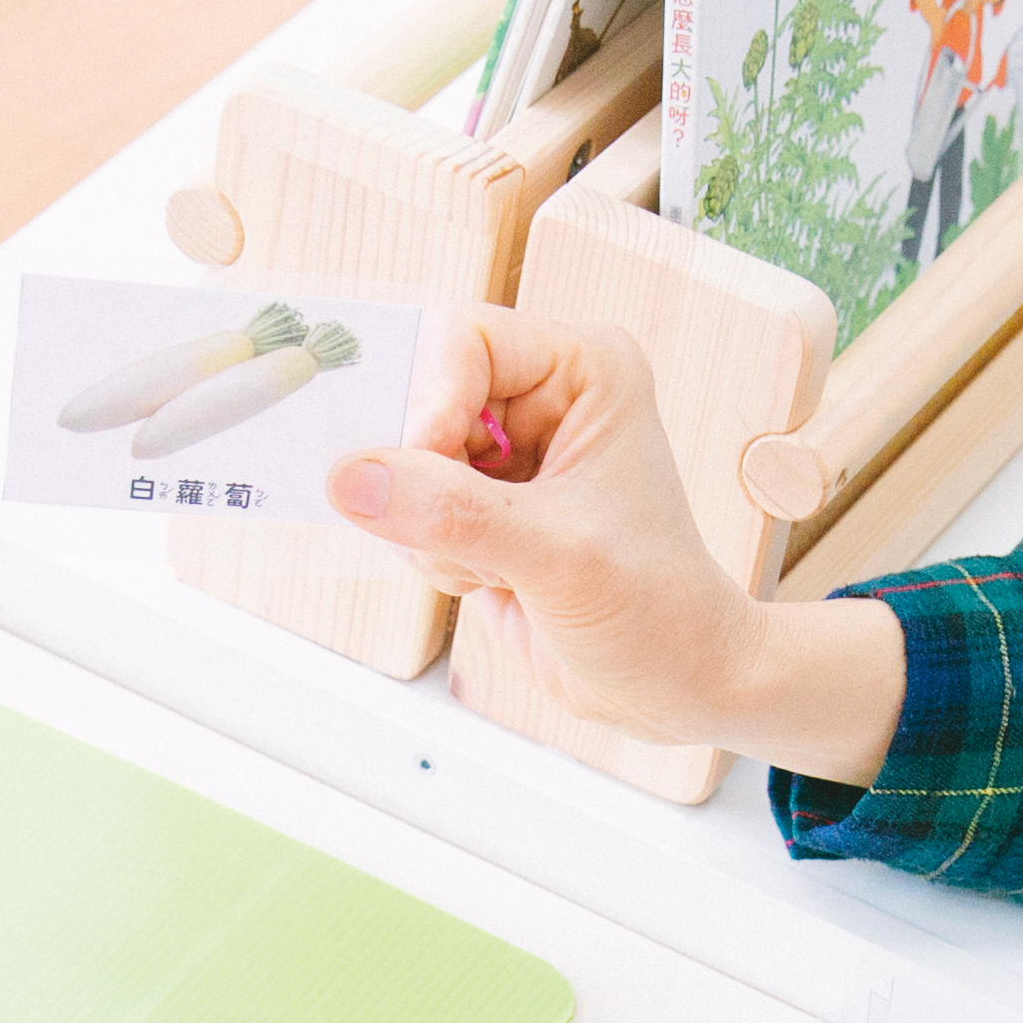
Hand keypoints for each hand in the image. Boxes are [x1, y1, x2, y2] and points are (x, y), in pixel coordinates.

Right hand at [323, 309, 907, 781]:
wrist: (672, 683)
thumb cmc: (655, 608)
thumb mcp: (557, 556)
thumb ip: (453, 512)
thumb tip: (350, 477)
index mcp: (583, 369)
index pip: (464, 339)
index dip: (430, 401)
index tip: (426, 466)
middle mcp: (542, 398)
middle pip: (420, 397)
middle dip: (425, 477)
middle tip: (461, 531)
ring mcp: (506, 454)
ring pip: (403, 464)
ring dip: (432, 529)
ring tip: (501, 565)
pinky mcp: (479, 508)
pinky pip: (406, 513)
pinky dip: (433, 555)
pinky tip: (493, 579)